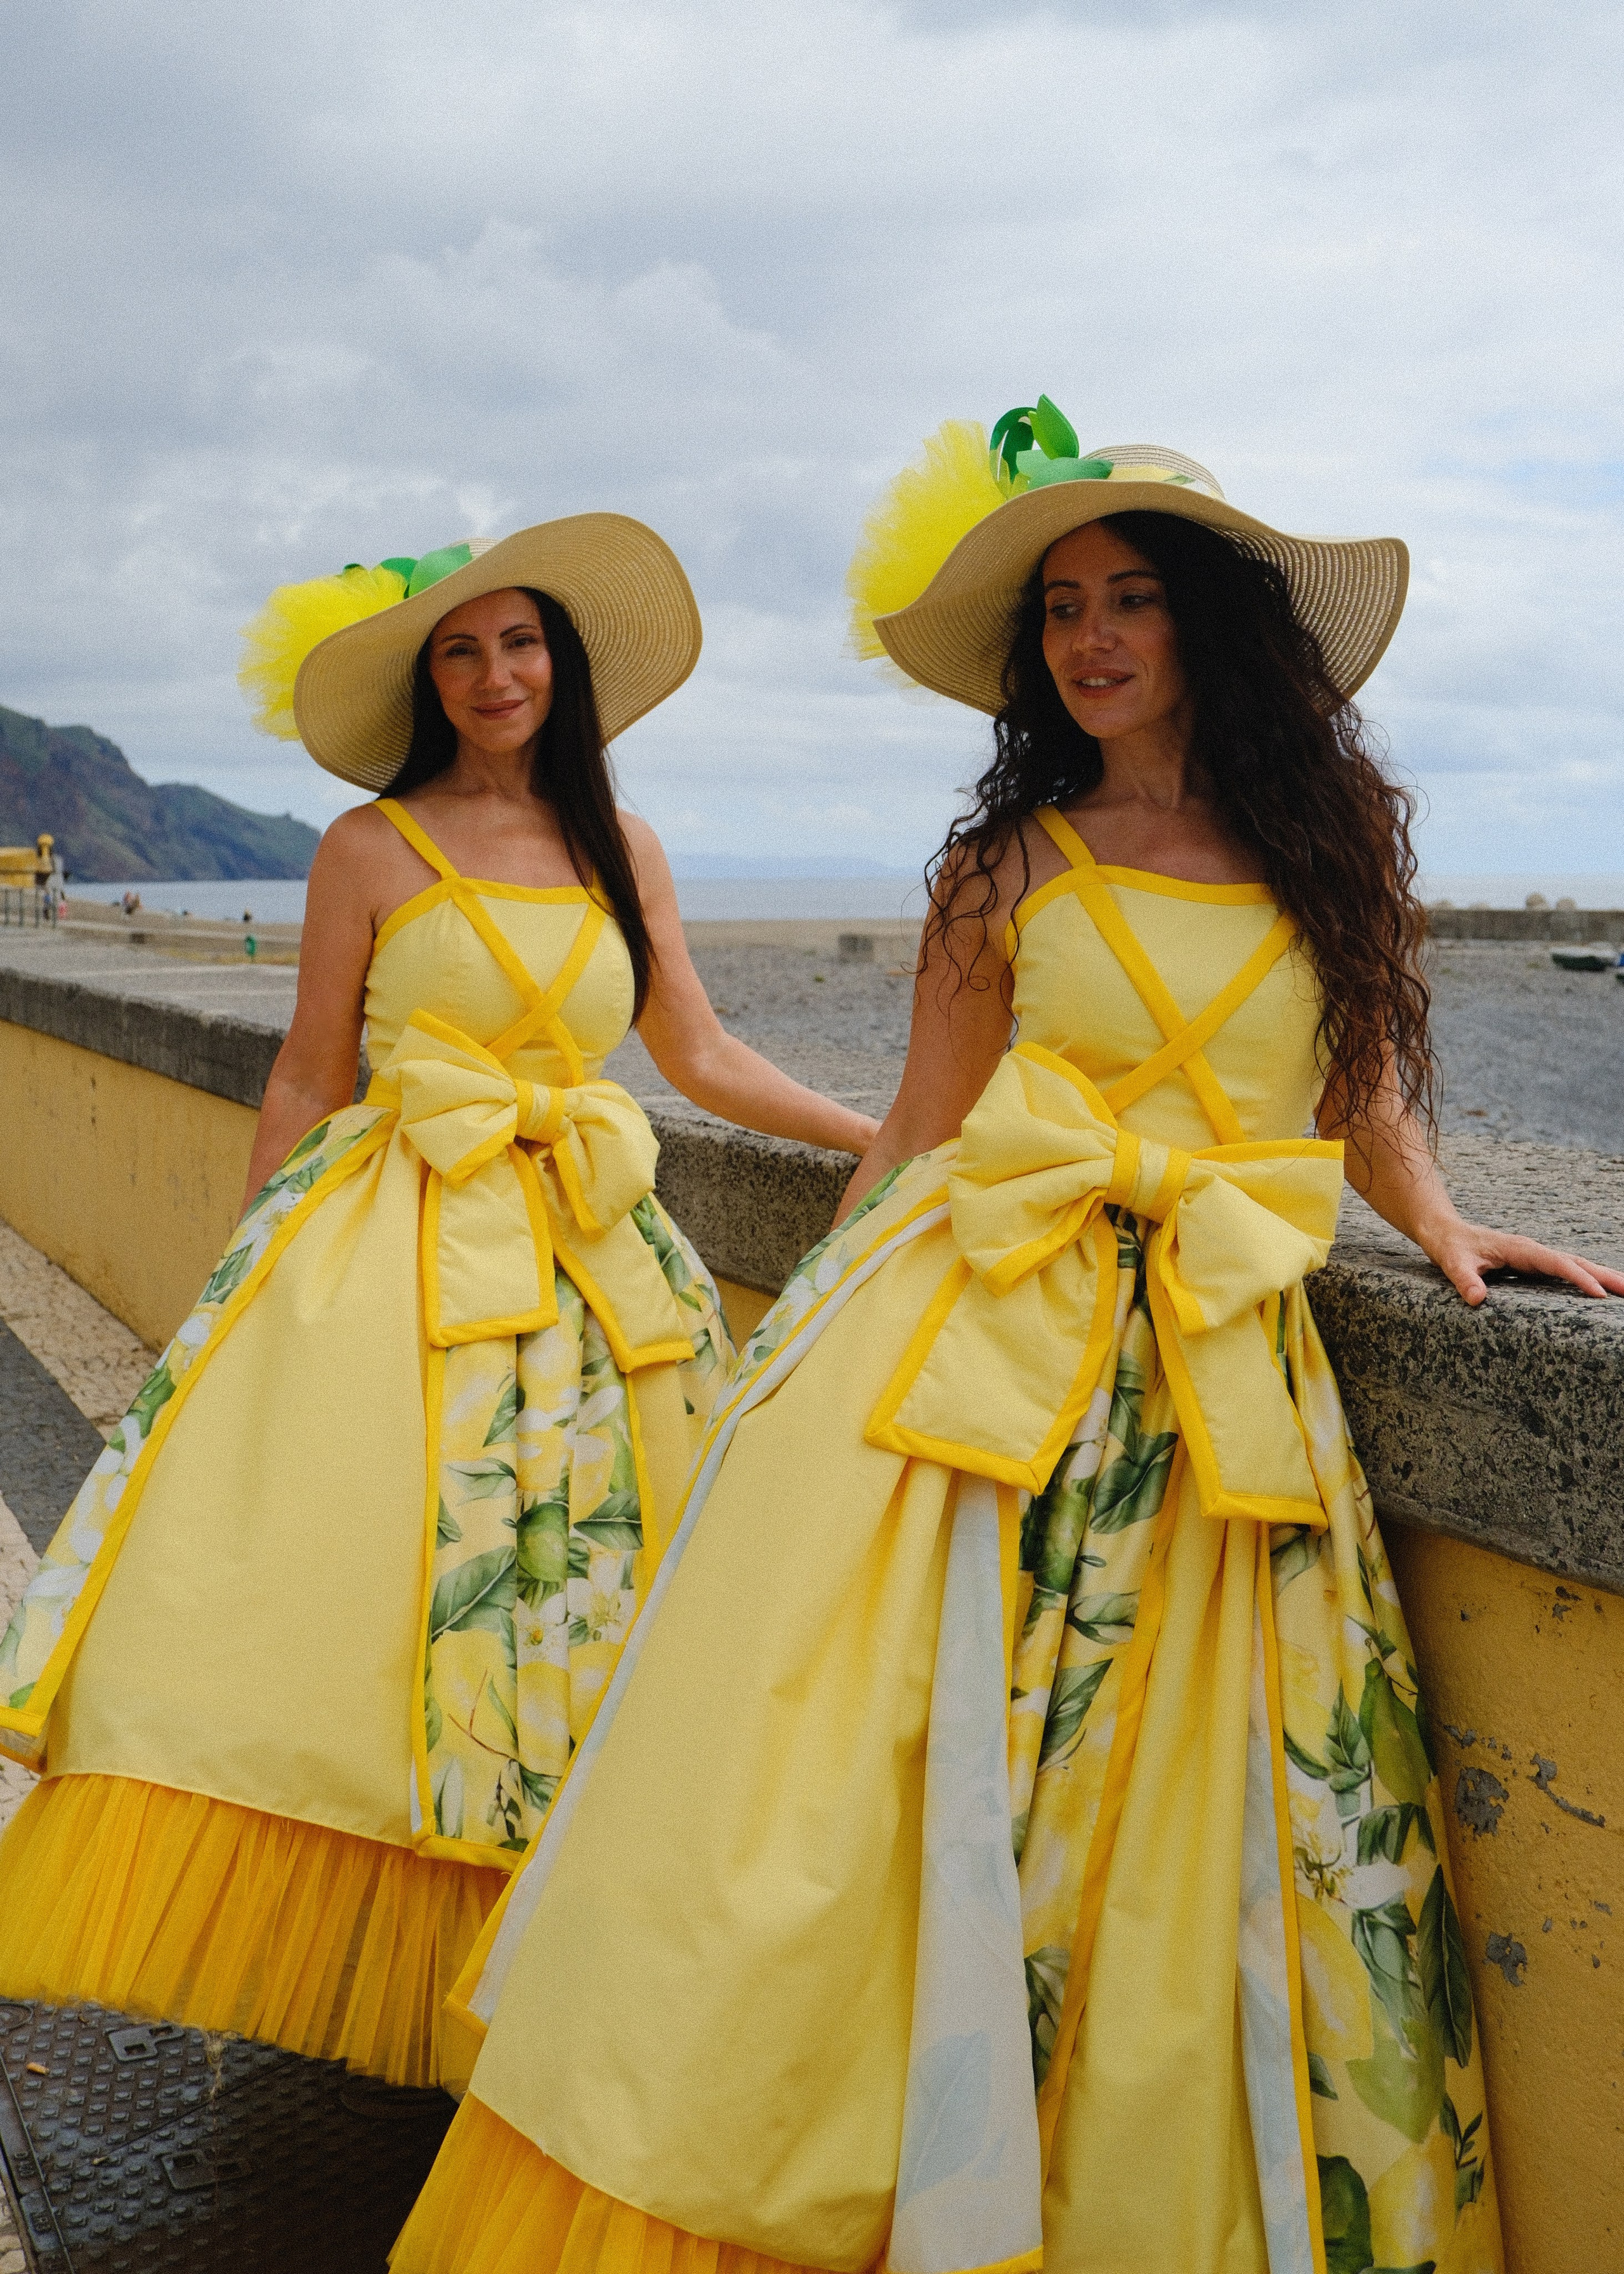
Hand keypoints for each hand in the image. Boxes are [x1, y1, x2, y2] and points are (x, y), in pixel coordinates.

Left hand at [1423, 1220, 1623, 1307]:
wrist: (1444, 1232)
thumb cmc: (1450, 1247)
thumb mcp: (1453, 1263)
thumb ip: (1464, 1280)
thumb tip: (1476, 1299)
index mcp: (1520, 1249)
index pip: (1557, 1264)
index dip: (1579, 1278)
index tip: (1599, 1294)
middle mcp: (1533, 1251)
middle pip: (1576, 1262)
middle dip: (1604, 1275)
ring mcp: (1535, 1257)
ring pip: (1574, 1265)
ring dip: (1600, 1276)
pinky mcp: (1532, 1264)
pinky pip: (1564, 1271)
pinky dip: (1585, 1279)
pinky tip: (1598, 1290)